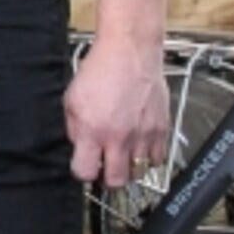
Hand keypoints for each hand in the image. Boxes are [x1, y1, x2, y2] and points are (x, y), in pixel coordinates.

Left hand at [65, 33, 167, 188]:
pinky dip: (148, 158)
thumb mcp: (72, 99)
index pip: (85, 172)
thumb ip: (74, 128)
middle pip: (116, 182)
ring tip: (122, 155)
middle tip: (105, 167)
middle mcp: (118, 137)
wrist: (129, 52)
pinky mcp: (161, 130)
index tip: (85, 165)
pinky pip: (158, 160)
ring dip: (129, 168)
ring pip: (138, 173)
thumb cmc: (101, 69)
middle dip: (108, 179)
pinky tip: (139, 146)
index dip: (83, 172)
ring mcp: (142, 135)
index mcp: (92, 130)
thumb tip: (80, 147)